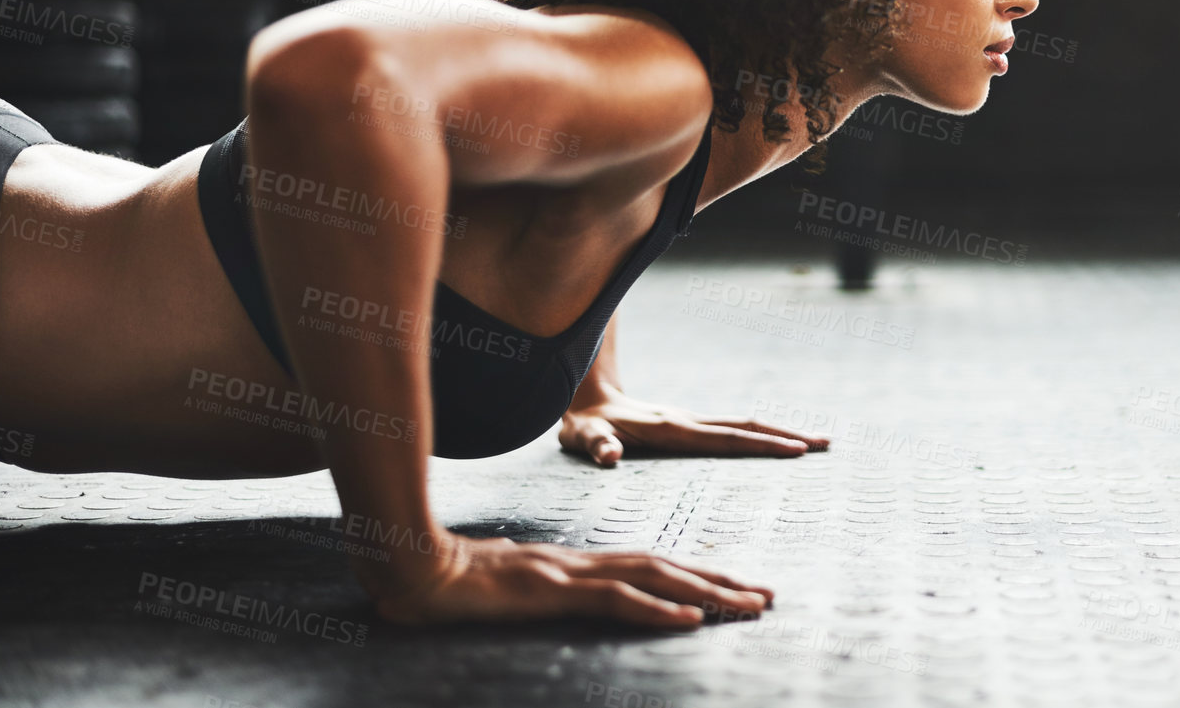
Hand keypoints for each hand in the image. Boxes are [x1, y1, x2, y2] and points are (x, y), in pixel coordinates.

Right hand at [371, 531, 774, 626]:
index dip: (696, 574)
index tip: (736, 587)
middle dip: (721, 581)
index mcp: (576, 564)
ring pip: (655, 577)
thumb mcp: (507, 584)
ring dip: (707, 593)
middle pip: (667, 565)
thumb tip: (542, 579)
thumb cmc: (452, 581)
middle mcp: (582, 563)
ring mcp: (570, 574)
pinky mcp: (553, 592)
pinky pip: (615, 600)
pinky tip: (690, 617)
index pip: (650, 564)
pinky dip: (657, 607)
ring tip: (749, 605)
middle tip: (768, 596)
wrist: (411, 568)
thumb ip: (534, 581)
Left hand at [559, 384, 829, 465]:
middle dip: (787, 435)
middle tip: (826, 445)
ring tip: (817, 442)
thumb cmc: (583, 426)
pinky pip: (733, 430)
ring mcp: (691, 422)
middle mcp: (688, 421)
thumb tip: (610, 457)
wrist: (584, 399)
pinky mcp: (690, 426)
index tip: (796, 451)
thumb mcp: (582, 438)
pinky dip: (761, 435)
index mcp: (672, 429)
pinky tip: (776, 443)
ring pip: (744, 425)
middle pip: (747, 426)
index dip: (761, 444)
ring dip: (780, 432)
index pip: (726, 438)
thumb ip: (597, 447)